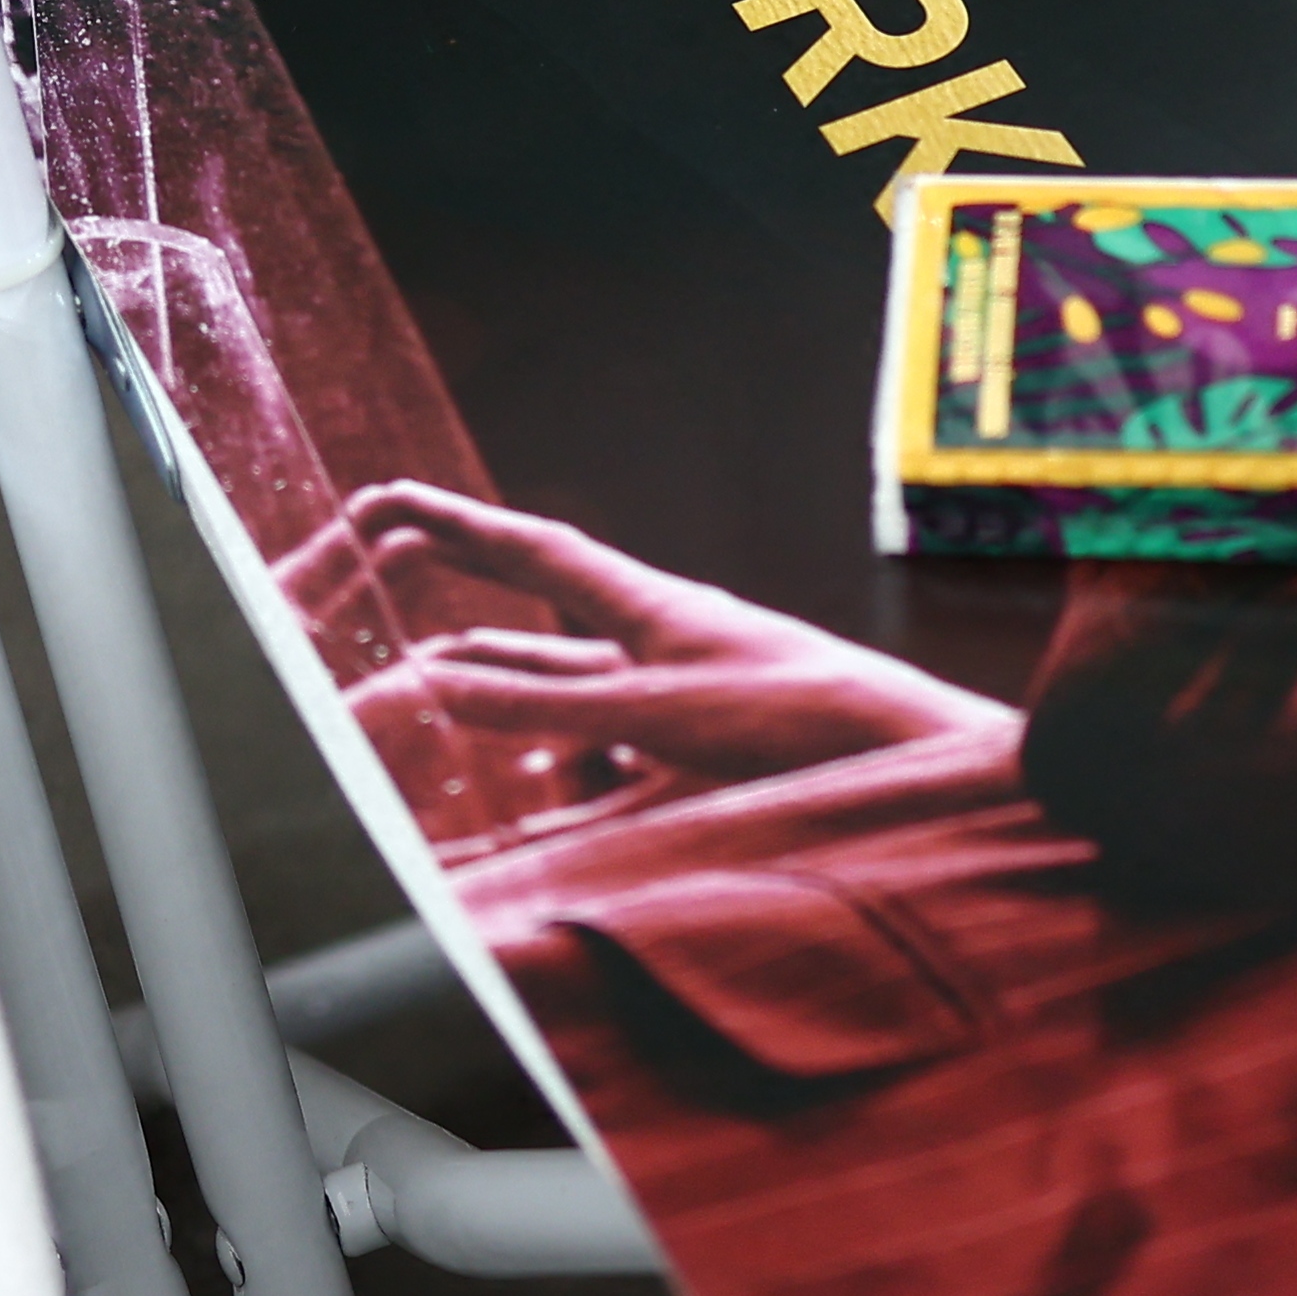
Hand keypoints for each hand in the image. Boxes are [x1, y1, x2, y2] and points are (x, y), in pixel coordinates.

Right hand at [280, 478, 994, 815]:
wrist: (913, 766)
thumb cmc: (802, 717)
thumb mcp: (657, 709)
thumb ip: (547, 703)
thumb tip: (434, 686)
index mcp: (647, 607)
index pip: (530, 552)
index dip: (453, 525)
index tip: (383, 502)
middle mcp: (656, 648)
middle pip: (535, 627)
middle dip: (457, 630)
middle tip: (385, 628)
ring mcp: (680, 706)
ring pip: (565, 698)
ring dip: (503, 704)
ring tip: (441, 706)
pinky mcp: (701, 765)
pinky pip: (606, 767)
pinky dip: (559, 779)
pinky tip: (538, 793)